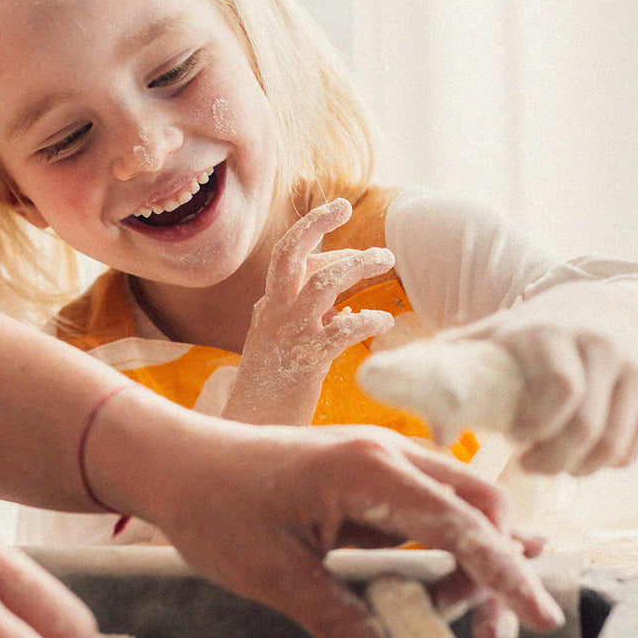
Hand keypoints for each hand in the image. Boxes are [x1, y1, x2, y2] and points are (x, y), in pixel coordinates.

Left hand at [138, 417, 563, 637]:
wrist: (174, 460)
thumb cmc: (216, 507)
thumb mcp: (274, 574)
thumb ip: (338, 621)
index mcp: (368, 468)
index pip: (462, 522)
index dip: (507, 572)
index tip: (542, 616)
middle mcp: (386, 452)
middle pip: (478, 503)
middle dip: (498, 568)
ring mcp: (378, 458)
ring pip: (458, 503)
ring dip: (473, 559)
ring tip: (467, 625)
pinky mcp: (366, 475)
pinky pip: (426, 506)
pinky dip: (446, 545)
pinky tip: (454, 582)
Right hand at [224, 199, 394, 423]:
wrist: (251, 431)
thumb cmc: (273, 392)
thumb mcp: (285, 347)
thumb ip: (308, 321)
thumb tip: (340, 306)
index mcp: (268, 308)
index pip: (292, 262)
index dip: (324, 251)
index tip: (355, 255)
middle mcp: (273, 314)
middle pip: (289, 254)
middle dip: (314, 224)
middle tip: (343, 205)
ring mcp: (287, 335)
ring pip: (320, 283)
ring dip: (356, 266)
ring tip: (386, 260)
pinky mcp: (304, 361)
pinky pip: (340, 330)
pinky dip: (366, 320)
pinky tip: (384, 322)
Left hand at [446, 282, 637, 474]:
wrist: (597, 309)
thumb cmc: (528, 334)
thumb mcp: (489, 338)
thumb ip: (453, 373)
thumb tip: (439, 436)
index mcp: (551, 333)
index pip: (561, 387)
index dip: (537, 424)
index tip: (513, 438)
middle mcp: (599, 348)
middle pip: (587, 425)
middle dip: (554, 459)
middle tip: (528, 464)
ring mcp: (633, 371)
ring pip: (613, 444)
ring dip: (579, 468)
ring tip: (553, 464)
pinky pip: (633, 448)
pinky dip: (605, 464)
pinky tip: (581, 458)